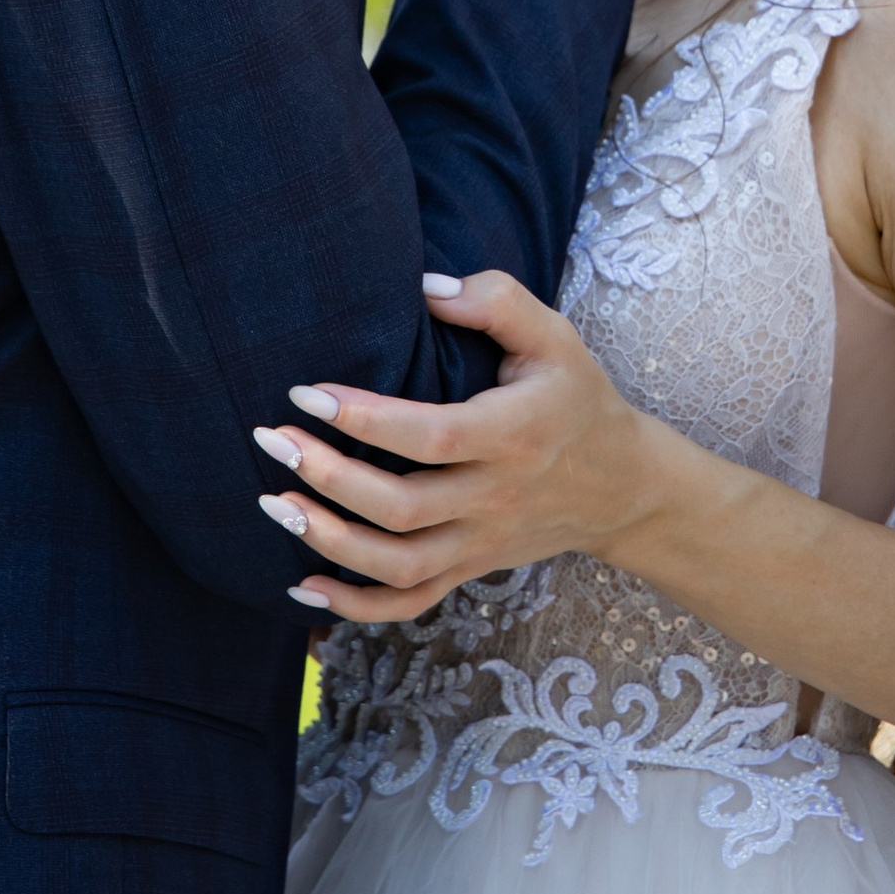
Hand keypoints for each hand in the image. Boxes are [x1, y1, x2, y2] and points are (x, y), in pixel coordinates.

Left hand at [250, 270, 674, 625]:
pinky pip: (410, 603)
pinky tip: (301, 585)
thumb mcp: (555, 337)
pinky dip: (353, 607)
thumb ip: (496, 300)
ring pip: (398, 564)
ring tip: (274, 504)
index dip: (364, 420)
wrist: (623, 485)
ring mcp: (481, 541)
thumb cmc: (577, 398)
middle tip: (272, 440)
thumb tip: (424, 286)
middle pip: (401, 508)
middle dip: (327, 477)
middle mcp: (495, 496)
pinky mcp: (471, 568)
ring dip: (328, 541)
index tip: (308, 392)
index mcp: (513, 435)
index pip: (430, 437)